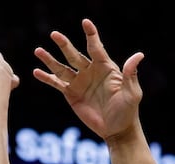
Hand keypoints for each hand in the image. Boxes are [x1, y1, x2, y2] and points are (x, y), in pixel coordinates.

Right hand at [33, 19, 142, 140]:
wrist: (117, 130)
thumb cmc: (127, 110)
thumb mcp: (132, 92)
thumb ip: (131, 74)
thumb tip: (138, 55)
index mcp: (105, 67)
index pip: (96, 48)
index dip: (91, 35)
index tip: (85, 22)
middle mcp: (90, 71)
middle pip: (75, 55)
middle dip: (64, 45)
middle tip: (54, 34)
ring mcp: (79, 82)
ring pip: (62, 67)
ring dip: (50, 60)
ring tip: (38, 50)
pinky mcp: (71, 94)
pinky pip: (57, 83)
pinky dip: (46, 78)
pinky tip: (36, 72)